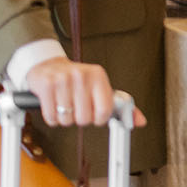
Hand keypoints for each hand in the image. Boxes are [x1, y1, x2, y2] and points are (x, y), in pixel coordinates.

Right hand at [23, 57, 146, 127]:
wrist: (49, 65)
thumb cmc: (78, 80)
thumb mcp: (100, 88)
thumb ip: (121, 106)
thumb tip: (140, 121)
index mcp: (98, 76)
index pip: (105, 110)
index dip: (99, 119)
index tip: (95, 115)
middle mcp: (81, 76)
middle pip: (84, 119)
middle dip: (80, 118)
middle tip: (77, 106)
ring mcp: (63, 80)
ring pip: (67, 120)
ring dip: (65, 118)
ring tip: (65, 104)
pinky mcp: (46, 86)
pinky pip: (51, 118)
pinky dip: (52, 118)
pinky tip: (54, 104)